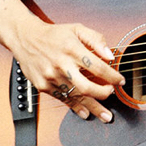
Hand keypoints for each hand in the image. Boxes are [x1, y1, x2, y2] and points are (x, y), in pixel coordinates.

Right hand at [10, 19, 124, 121]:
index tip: (120, 81)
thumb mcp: (77, 29)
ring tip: (106, 116)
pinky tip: (86, 112)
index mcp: (72, 49)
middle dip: (103, 94)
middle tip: (112, 94)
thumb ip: (97, 39)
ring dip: (93, 107)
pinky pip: (62, 100)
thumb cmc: (54, 34)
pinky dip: (76, 107)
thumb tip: (110, 56)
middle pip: (86, 86)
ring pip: (75, 96)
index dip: (112, 76)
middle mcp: (61, 65)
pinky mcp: (43, 86)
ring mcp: (51, 77)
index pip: (97, 67)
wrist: (25, 38)